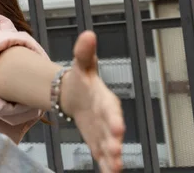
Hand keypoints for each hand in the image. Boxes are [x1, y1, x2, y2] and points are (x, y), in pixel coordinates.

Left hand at [60, 31, 125, 172]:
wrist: (76, 95)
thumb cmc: (82, 80)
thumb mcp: (81, 65)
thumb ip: (84, 52)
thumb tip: (88, 34)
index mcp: (104, 99)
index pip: (110, 109)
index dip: (114, 118)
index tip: (117, 127)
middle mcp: (107, 117)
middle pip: (112, 130)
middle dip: (115, 141)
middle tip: (117, 153)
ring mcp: (102, 130)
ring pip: (109, 145)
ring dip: (112, 156)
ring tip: (114, 167)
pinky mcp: (96, 141)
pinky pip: (101, 154)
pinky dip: (105, 164)